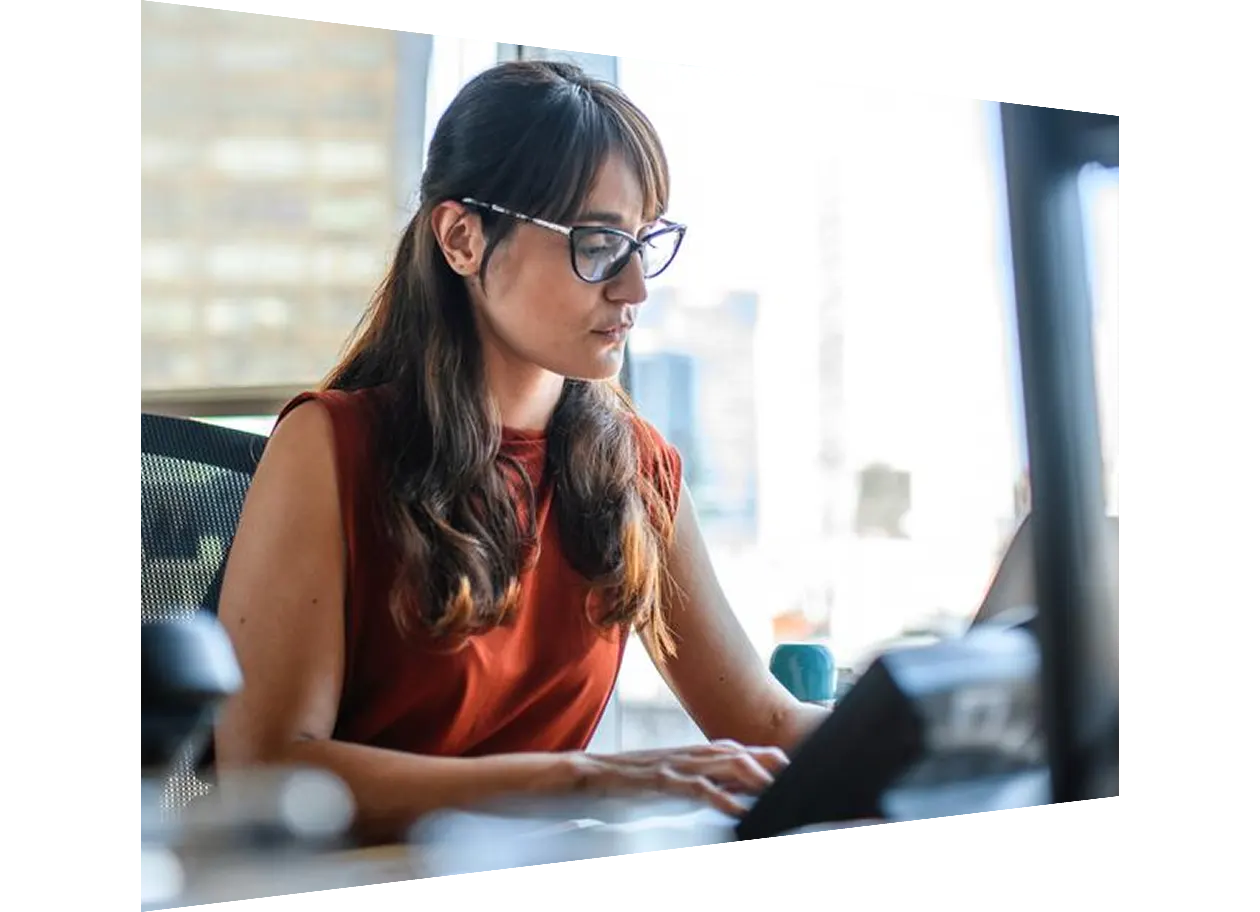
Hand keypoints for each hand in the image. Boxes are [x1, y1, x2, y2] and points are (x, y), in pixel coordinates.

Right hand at [566, 740, 789, 816]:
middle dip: (766, 761)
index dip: (762, 755)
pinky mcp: (662, 780)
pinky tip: (738, 810)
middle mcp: (687, 754)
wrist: (589, 775)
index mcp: (690, 754)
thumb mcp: (671, 781)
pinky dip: (722, 799)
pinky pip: (698, 789)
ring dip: (752, 775)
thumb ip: (699, 783)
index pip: (734, 749)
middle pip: (736, 752)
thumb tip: (732, 793)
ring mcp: (675, 765)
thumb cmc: (628, 782)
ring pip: (722, 764)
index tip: (786, 765)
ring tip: (773, 788)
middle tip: (792, 773)